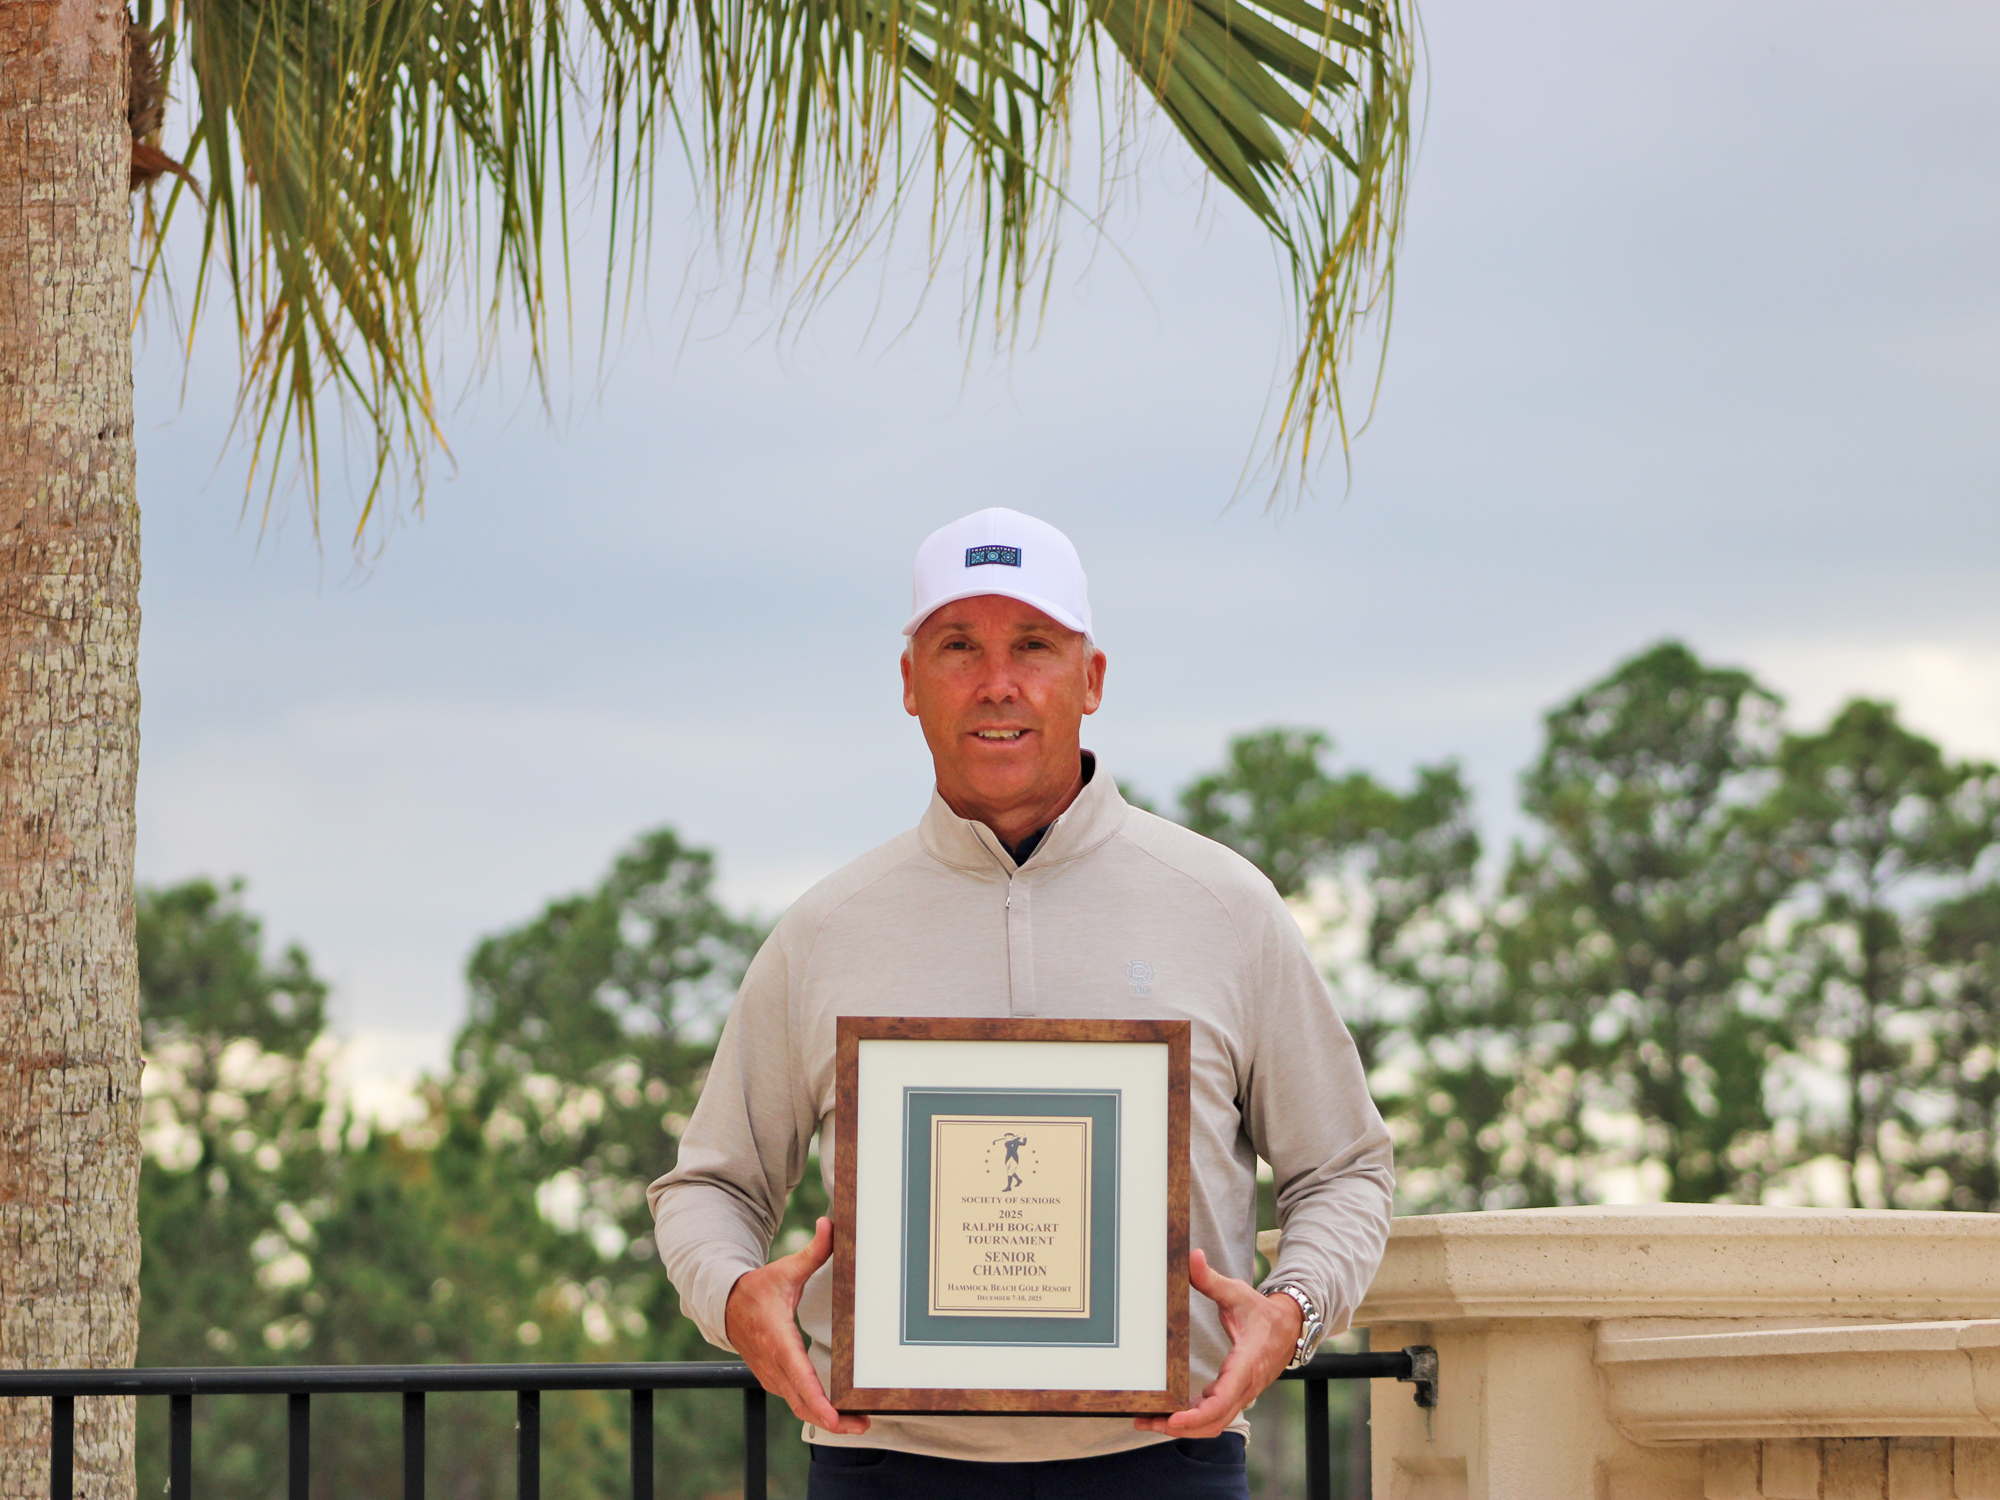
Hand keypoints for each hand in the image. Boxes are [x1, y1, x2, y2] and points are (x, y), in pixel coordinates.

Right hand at [723, 1217, 870, 1435]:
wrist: (725, 1305)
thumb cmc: (759, 1288)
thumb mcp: (786, 1270)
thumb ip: (813, 1251)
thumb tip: (831, 1223)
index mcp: (779, 1340)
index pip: (799, 1377)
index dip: (817, 1401)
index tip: (834, 1417)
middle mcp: (774, 1366)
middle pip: (803, 1404)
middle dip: (833, 1420)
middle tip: (864, 1425)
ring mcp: (773, 1377)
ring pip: (800, 1408)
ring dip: (827, 1419)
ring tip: (860, 1423)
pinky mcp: (775, 1381)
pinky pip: (797, 1402)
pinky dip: (817, 1411)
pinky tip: (841, 1413)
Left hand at [1134, 1248, 1302, 1439]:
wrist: (1291, 1327)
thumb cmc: (1262, 1312)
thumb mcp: (1237, 1293)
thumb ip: (1211, 1279)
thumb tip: (1192, 1256)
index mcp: (1245, 1364)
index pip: (1223, 1399)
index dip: (1197, 1414)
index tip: (1173, 1418)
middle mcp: (1245, 1386)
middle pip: (1214, 1420)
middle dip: (1180, 1427)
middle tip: (1146, 1421)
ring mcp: (1242, 1394)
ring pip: (1214, 1423)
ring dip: (1184, 1428)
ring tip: (1149, 1421)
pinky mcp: (1236, 1395)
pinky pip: (1216, 1416)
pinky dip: (1193, 1420)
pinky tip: (1170, 1415)